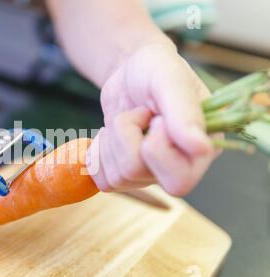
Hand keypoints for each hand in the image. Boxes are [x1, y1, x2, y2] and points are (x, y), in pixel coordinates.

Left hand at [87, 42, 216, 195]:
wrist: (129, 73)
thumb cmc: (155, 69)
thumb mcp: (170, 79)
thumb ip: (185, 111)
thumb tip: (201, 148)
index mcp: (204, 149)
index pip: (179, 180)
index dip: (157, 149)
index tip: (155, 118)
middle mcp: (180, 167)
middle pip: (138, 175)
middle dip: (125, 140)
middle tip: (137, 115)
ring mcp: (151, 175)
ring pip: (117, 176)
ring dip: (112, 139)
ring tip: (128, 118)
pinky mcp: (125, 176)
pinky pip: (102, 179)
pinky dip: (99, 152)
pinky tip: (113, 134)